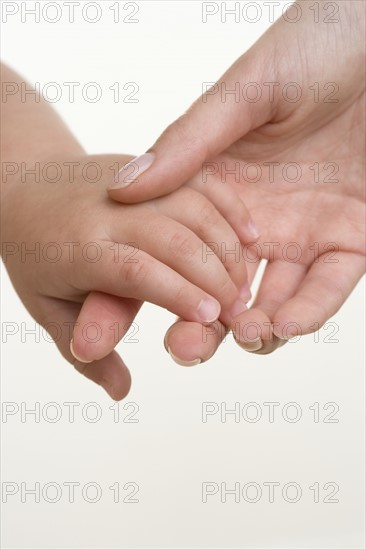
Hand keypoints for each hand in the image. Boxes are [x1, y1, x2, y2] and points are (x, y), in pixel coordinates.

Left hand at [2, 153, 255, 397]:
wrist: (26, 187)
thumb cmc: (37, 256)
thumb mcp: (48, 308)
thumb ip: (84, 352)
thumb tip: (119, 392)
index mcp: (78, 247)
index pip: (134, 272)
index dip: (178, 295)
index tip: (211, 319)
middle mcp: (107, 209)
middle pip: (171, 238)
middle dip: (213, 276)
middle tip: (238, 310)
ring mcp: (131, 180)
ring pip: (192, 206)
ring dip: (226, 246)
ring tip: (243, 283)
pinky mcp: (149, 164)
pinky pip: (198, 179)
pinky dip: (229, 206)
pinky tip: (249, 236)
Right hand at [106, 0, 364, 361]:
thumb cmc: (312, 48)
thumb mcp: (244, 94)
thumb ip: (189, 143)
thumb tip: (122, 188)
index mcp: (221, 186)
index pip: (174, 248)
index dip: (144, 288)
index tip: (111, 326)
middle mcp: (257, 218)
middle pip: (220, 285)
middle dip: (202, 324)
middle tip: (183, 348)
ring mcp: (304, 232)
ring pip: (274, 298)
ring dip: (254, 327)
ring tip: (240, 337)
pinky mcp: (352, 238)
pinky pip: (329, 286)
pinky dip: (308, 310)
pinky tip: (283, 324)